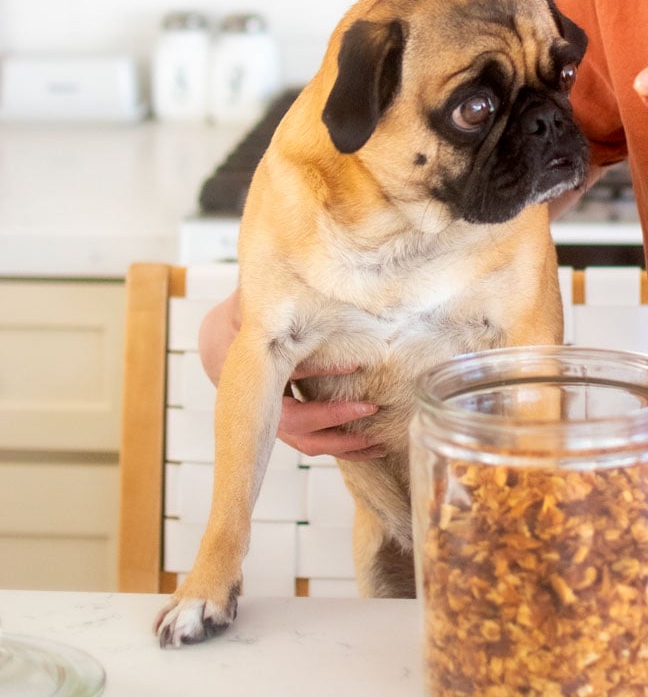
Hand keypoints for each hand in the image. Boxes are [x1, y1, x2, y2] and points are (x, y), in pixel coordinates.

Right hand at [198, 291, 384, 459]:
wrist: (221, 339)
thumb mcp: (255, 294)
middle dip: (332, 415)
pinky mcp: (285, 425)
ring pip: (303, 440)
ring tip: (377, 440)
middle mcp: (256, 395)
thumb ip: (274, 284)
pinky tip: (373, 446)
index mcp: (246, 361)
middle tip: (369, 406)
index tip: (355, 360)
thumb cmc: (247, 311)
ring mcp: (269, 417)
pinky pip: (311, 444)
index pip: (284, 370)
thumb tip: (303, 249)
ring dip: (341, 442)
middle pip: (293, 419)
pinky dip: (341, 447)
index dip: (317, 368)